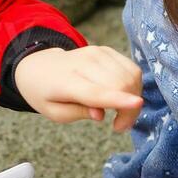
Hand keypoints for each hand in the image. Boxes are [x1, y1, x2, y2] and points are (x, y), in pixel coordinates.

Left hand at [14, 45, 143, 132]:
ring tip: (120, 113)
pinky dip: (133, 85)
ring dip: (133, 99)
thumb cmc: (47, 94)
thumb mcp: (55, 112)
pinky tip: (121, 96)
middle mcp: (83, 62)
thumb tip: (100, 115)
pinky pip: (132, 69)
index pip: (95, 92)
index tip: (137, 104)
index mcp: (66, 81)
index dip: (118, 100)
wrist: (40, 66)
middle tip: (119, 126)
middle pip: (120, 85)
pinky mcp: (107, 50)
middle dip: (128, 111)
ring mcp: (97, 53)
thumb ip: (78, 113)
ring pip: (130, 77)